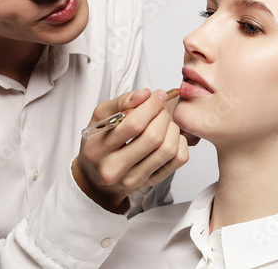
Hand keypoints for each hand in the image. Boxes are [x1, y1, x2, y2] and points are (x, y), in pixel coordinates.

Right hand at [72, 89, 188, 212]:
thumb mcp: (100, 117)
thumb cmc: (100, 141)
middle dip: (162, 116)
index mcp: (97, 149)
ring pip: (168, 149)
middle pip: (153, 137)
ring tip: (165, 121)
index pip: (133, 125)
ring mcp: (133, 179)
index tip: (158, 95)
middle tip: (160, 108)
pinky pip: (178, 160)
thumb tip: (146, 94)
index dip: (151, 106)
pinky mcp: (150, 183)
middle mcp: (114, 169)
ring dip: (172, 128)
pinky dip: (180, 142)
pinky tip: (170, 135)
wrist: (97, 177)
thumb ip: (121, 102)